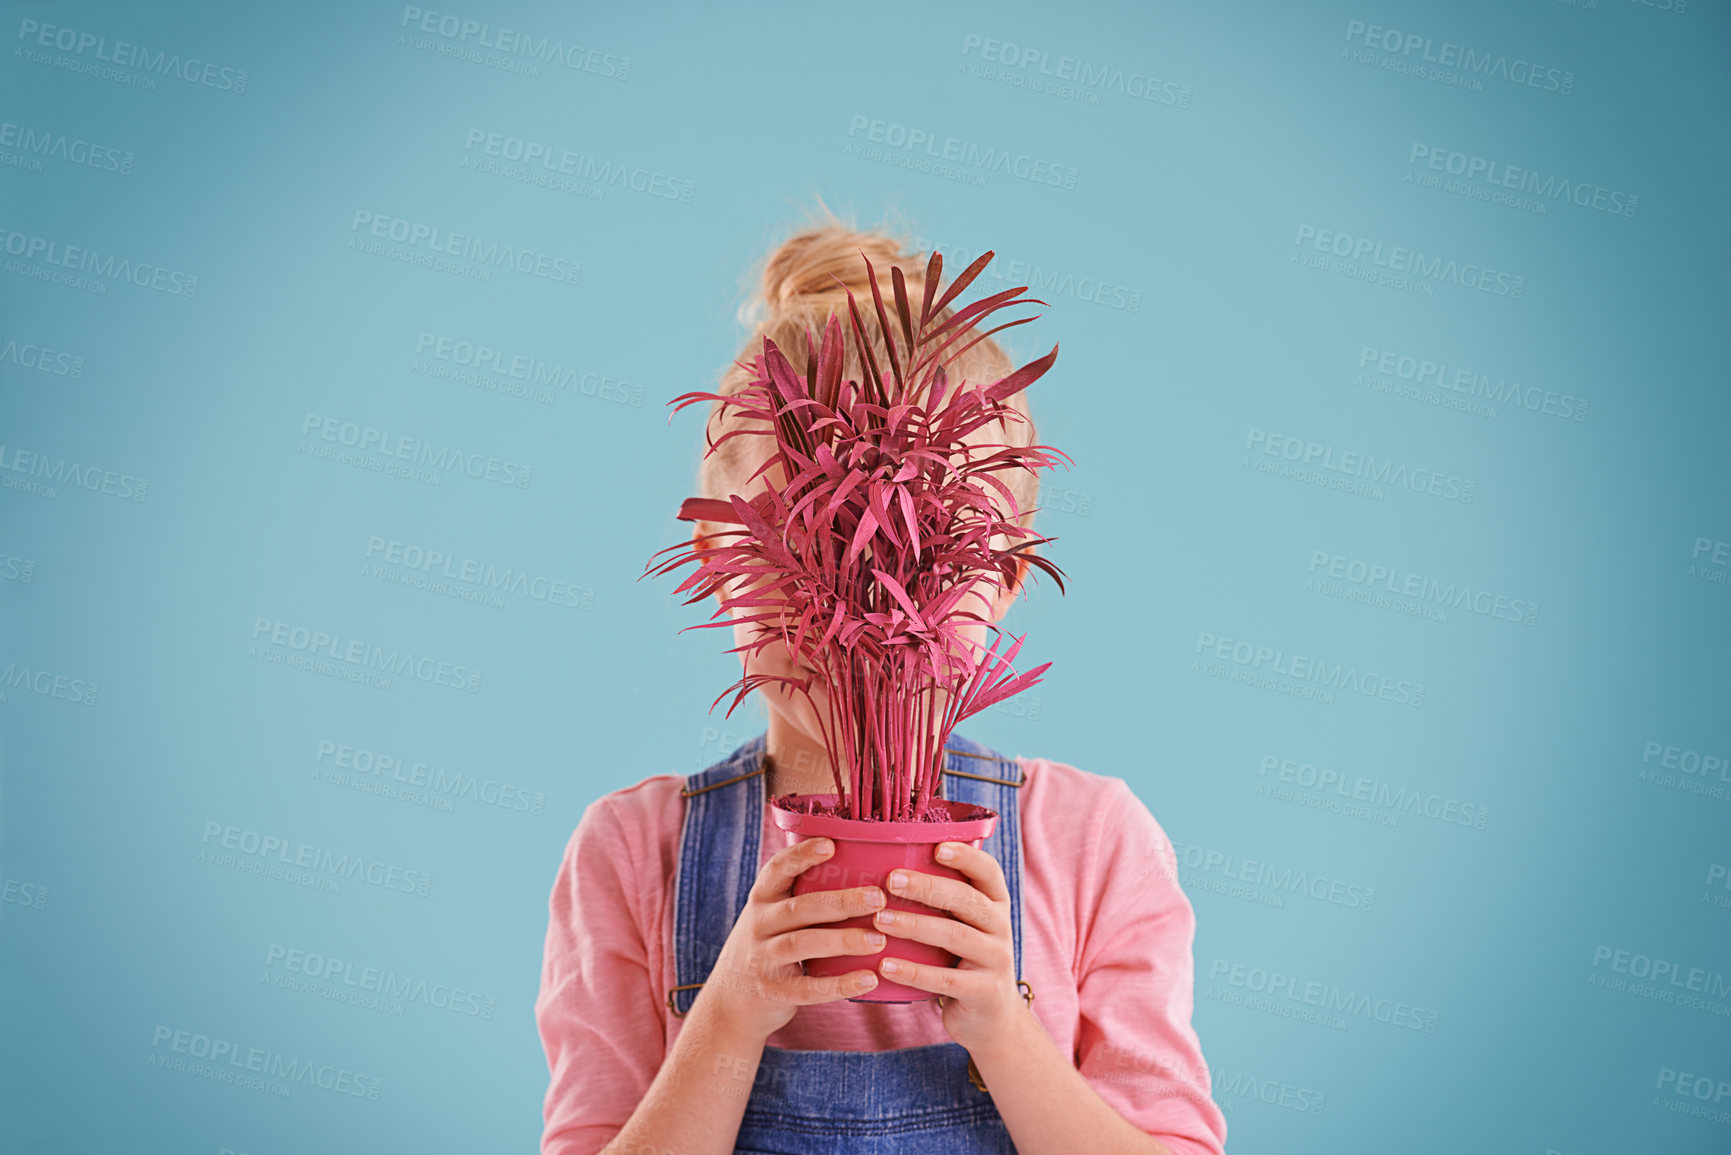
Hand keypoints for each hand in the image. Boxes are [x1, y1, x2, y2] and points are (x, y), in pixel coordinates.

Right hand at [700, 836, 887, 1041]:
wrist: (731, 1002)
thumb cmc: (767, 946)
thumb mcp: (771, 916)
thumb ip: (801, 895)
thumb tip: (859, 864)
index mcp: (762, 899)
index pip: (777, 870)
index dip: (802, 856)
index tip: (830, 844)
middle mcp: (759, 925)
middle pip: (800, 908)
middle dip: (840, 901)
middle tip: (878, 897)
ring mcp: (764, 959)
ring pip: (802, 944)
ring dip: (843, 941)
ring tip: (879, 940)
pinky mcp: (774, 992)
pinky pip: (809, 988)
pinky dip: (839, 984)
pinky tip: (869, 978)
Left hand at [871, 841, 1026, 1050]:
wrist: (991, 1017)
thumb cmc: (964, 958)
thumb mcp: (964, 924)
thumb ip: (942, 899)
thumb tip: (888, 863)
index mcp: (996, 903)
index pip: (989, 871)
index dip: (966, 857)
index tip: (936, 847)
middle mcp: (1001, 927)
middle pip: (967, 900)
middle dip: (927, 887)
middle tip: (891, 880)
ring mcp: (996, 960)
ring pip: (955, 936)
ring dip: (914, 925)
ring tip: (879, 920)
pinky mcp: (984, 992)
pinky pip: (946, 979)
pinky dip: (913, 971)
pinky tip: (885, 965)